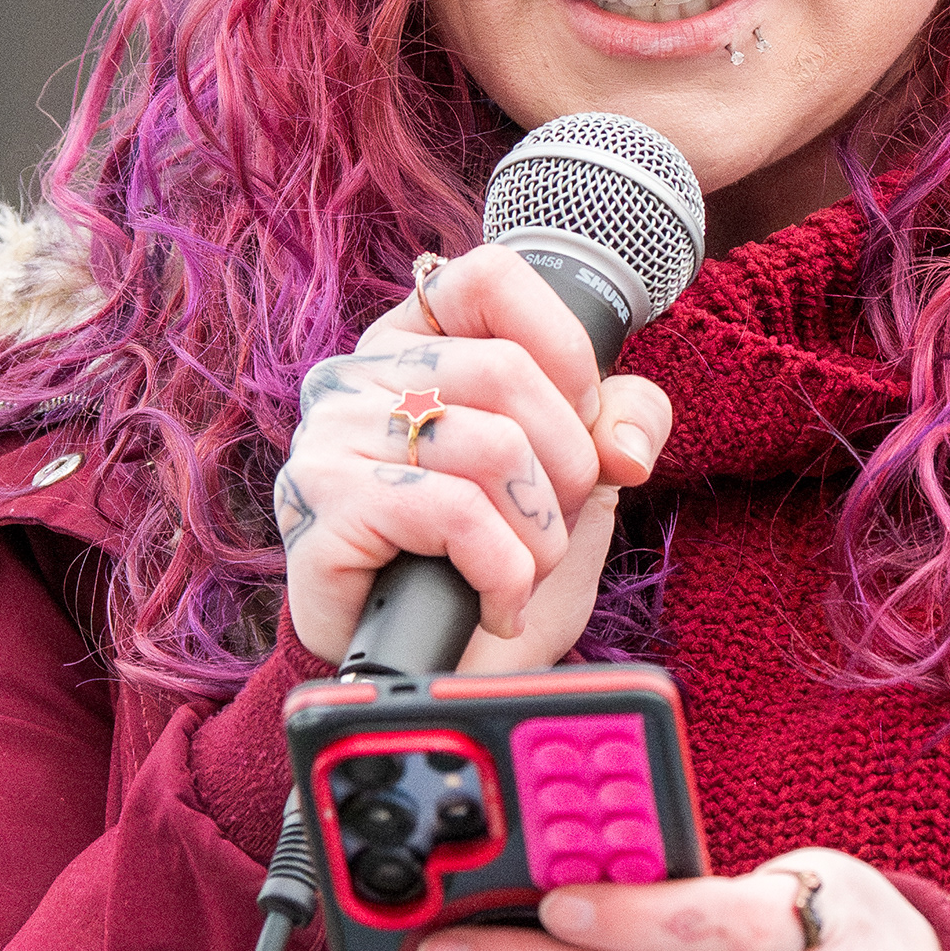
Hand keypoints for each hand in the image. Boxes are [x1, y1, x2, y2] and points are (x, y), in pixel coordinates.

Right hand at [272, 249, 672, 670]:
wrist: (437, 675)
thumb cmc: (495, 560)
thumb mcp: (577, 475)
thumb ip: (618, 418)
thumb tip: (626, 443)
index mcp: (415, 341)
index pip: (489, 275)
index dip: (562, 349)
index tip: (577, 418)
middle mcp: (357, 374)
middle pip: (507, 371)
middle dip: (567, 466)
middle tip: (553, 526)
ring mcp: (330, 436)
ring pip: (491, 447)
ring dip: (539, 533)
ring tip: (523, 572)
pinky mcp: (322, 507)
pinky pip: (454, 514)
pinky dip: (504, 572)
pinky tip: (496, 602)